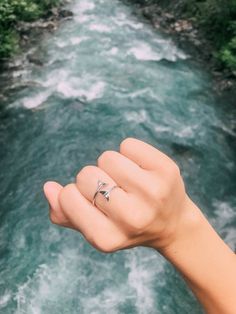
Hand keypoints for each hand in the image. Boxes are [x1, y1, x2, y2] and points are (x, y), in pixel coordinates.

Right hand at [44, 137, 188, 251]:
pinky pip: (128, 145)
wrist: (173, 223)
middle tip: (115, 193)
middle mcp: (132, 218)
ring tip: (129, 182)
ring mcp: (153, 193)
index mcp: (107, 238)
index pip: (69, 196)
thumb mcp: (95, 227)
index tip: (93, 202)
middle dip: (94, 179)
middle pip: (86, 174)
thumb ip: (65, 212)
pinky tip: (141, 170)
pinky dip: (129, 153)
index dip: (74, 192)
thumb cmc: (127, 224)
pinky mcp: (167, 171)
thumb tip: (48, 187)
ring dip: (111, 165)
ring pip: (107, 158)